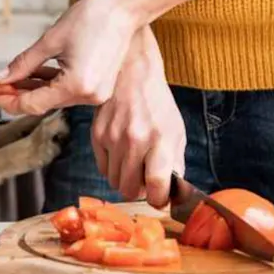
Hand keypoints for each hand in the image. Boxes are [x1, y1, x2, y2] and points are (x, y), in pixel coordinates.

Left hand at [0, 0, 140, 115]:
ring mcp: (96, 93)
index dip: (8, 100)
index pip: (33, 104)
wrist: (124, 8)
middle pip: (43, 103)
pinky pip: (68, 90)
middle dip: (17, 94)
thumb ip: (23, 64)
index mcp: (76, 85)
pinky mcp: (99, 87)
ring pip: (55, 98)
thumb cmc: (91, 17)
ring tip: (9, 80)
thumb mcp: (51, 40)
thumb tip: (0, 78)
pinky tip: (32, 77)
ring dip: (32, 90)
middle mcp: (88, 95)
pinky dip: (50, 85)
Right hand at [92, 27, 184, 206]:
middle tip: (145, 180)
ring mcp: (112, 138)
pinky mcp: (97, 135)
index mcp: (160, 140)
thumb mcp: (176, 130)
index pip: (156, 185)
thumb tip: (171, 192)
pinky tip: (121, 153)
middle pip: (130, 189)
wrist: (132, 73)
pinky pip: (103, 168)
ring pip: (115, 182)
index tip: (160, 198)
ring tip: (134, 163)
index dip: (158, 199)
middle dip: (139, 191)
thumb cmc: (157, 103)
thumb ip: (175, 163)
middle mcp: (134, 140)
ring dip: (125, 179)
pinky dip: (113, 167)